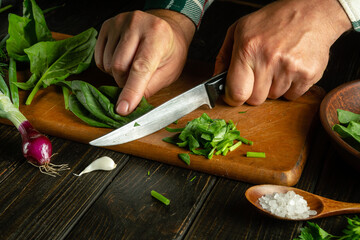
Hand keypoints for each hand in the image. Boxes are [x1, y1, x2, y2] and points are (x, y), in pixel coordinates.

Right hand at [95, 10, 194, 114]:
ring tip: (131, 67)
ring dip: (117, 74)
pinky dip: (108, 66)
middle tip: (136, 81)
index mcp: (158, 34)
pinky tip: (121, 59)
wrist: (166, 27)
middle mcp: (137, 23)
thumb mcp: (169, 72)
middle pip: (119, 66)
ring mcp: (119, 22)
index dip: (132, 91)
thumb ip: (150, 88)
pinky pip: (99, 57)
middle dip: (125, 82)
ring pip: (108, 63)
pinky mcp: (107, 25)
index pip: (141, 67)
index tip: (123, 109)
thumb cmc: (170, 51)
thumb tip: (130, 104)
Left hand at [214, 0, 350, 105]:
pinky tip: (290, 68)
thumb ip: (224, 56)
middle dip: (255, 90)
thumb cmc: (273, 20)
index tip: (236, 93)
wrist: (311, 12)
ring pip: (273, 98)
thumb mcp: (239, 29)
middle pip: (255, 100)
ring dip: (273, 87)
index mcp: (248, 49)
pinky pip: (292, 96)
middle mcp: (269, 59)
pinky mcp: (308, 75)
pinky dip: (290, 87)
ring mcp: (290, 68)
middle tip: (260, 72)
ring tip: (278, 65)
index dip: (234, 96)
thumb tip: (216, 79)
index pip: (236, 93)